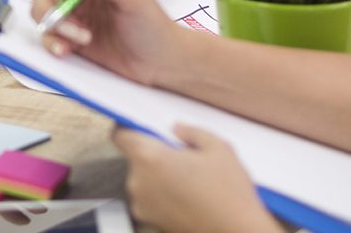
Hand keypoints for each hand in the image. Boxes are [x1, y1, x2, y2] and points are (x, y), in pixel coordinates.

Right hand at [29, 0, 180, 84]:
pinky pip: (46, 35)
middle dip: (49, 5)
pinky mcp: (68, 36)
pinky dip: (51, 42)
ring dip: (54, 26)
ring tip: (83, 39)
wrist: (160, 64)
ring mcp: (71, 13)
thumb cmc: (154, 26)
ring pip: (39, 10)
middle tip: (70, 21)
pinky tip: (67, 50)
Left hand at [112, 124, 282, 232]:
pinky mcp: (149, 221)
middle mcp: (138, 181)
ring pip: (143, 179)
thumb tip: (176, 129)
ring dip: (158, 176)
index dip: (130, 129)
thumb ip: (191, 131)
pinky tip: (188, 197)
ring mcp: (141, 204)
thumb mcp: (219, 149)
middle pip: (135, 158)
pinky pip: (149, 198)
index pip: (120, 136)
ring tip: (190, 181)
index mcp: (150, 158)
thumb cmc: (230, 195)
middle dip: (154, 155)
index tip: (144, 130)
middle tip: (183, 158)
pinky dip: (162, 195)